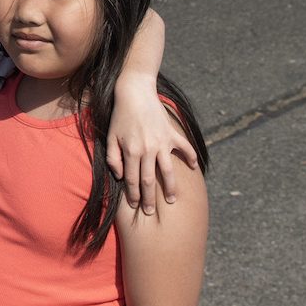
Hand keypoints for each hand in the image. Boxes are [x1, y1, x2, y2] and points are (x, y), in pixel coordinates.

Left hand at [107, 79, 198, 213]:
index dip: (133, 194)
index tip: (134, 205)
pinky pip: (184, 148)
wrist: (135, 93)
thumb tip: (120, 176)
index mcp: (131, 151)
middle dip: (149, 198)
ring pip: (168, 171)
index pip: (132, 179)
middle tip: (150, 212)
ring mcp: (162, 142)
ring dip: (171, 187)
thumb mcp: (110, 137)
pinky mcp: (172, 133)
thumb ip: (113, 158)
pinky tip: (194, 169)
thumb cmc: (120, 116)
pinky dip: (191, 158)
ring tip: (172, 200)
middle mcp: (148, 149)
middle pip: (149, 180)